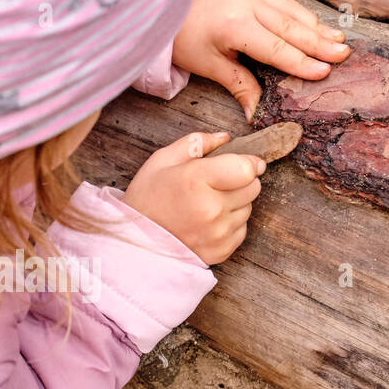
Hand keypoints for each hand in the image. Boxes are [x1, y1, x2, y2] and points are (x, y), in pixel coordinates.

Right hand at [123, 131, 263, 264]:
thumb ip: (196, 143)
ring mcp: (218, 233)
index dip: (250, 162)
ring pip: (248, 208)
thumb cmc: (147, 198)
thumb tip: (224, 137)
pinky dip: (230, 224)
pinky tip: (208, 222)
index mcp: (197, 180)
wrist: (135, 241)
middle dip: (242, 181)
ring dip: (235, 203)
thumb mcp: (163, 160)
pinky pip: (241, 230)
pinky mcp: (221, 250)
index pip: (247, 168)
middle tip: (218, 183)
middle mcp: (211, 208)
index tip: (245, 162)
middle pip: (253, 187)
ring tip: (208, 204)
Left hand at [171, 0, 350, 119]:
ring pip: (290, 12)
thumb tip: (256, 113)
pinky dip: (301, 16)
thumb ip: (240, 85)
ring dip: (315, 27)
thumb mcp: (210, 67)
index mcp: (234, 24)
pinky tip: (316, 26)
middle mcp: (245, 3)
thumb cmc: (183, 40)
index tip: (324, 71)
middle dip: (319, 43)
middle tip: (344, 54)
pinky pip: (281, 3)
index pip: (275, 47)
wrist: (162, 9)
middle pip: (290, 27)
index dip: (301, 61)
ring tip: (338, 40)